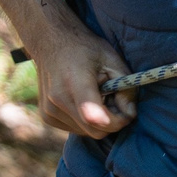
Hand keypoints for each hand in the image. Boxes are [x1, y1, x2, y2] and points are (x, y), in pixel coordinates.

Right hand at [28, 18, 136, 138]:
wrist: (51, 43)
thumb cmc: (86, 49)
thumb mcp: (113, 61)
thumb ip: (126, 88)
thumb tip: (130, 113)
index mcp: (74, 83)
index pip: (95, 117)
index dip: (118, 121)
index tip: (128, 111)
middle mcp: (57, 101)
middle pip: (95, 130)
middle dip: (113, 121)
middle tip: (115, 100)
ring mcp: (49, 111)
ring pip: (87, 132)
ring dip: (99, 121)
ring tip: (99, 96)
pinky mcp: (47, 117)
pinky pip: (77, 129)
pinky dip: (87, 121)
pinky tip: (86, 101)